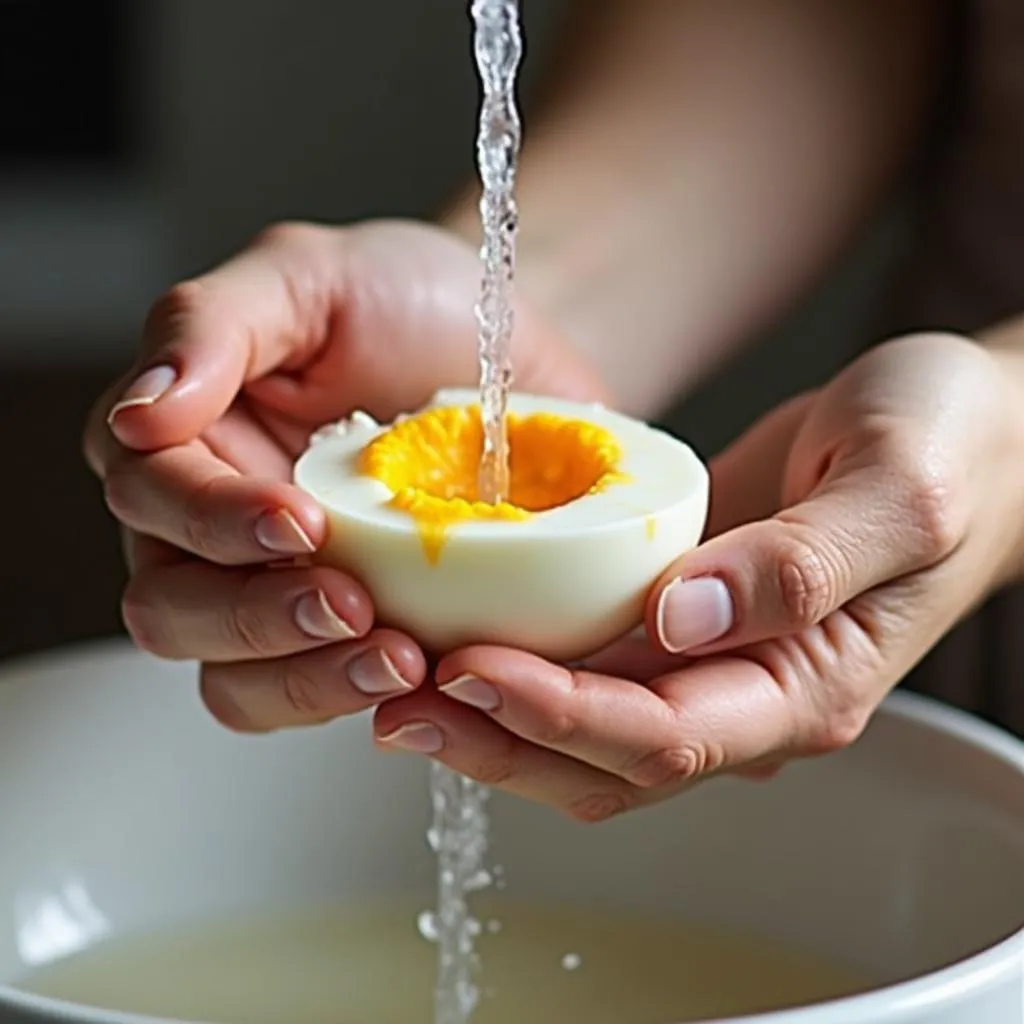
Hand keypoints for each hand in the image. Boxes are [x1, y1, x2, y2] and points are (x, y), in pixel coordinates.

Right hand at [84, 219, 606, 729]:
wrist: (505, 355)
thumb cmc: (401, 304)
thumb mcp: (307, 277)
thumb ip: (212, 326)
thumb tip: (142, 410)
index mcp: (184, 442)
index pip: (151, 496)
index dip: (215, 521)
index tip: (301, 520)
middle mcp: (210, 531)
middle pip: (173, 610)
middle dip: (256, 617)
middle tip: (353, 604)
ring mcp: (276, 592)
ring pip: (234, 680)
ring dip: (307, 680)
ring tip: (401, 657)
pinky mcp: (347, 634)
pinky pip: (318, 696)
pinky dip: (359, 699)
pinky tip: (425, 676)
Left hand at [373, 333, 1023, 820]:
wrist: (956, 429)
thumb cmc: (946, 448)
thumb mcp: (898, 489)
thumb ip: (803, 563)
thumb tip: (682, 618)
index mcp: (808, 684)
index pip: (668, 736)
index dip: (563, 716)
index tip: (472, 671)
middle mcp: (749, 694)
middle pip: (605, 760)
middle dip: (499, 738)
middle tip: (398, 702)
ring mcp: (708, 663)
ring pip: (582, 730)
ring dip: (490, 717)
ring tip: (395, 682)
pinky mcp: (676, 620)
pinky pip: (586, 667)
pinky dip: (516, 663)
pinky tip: (453, 636)